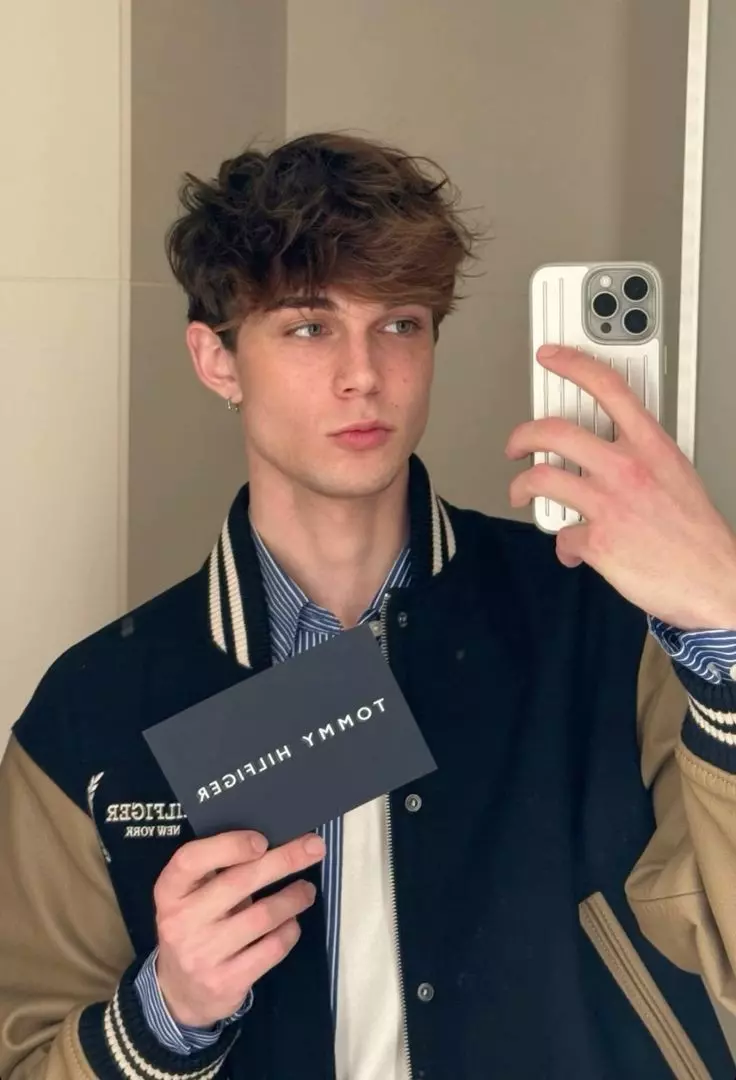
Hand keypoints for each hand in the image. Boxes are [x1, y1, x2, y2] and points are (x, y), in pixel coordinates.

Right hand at [154, 830, 324, 1027]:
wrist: (179, 993)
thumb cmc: (195, 926)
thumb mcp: (192, 896)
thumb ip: (219, 870)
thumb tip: (276, 841)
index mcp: (170, 891)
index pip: (191, 860)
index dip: (229, 845)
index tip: (263, 840)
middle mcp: (181, 921)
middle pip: (238, 883)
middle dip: (283, 861)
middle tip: (314, 847)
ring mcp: (203, 954)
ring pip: (261, 917)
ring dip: (293, 898)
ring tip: (307, 890)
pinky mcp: (226, 982)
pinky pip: (270, 949)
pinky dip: (289, 931)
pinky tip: (292, 923)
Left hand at [505, 344, 735, 629]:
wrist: (713, 581)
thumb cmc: (697, 534)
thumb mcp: (676, 474)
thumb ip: (640, 456)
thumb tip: (611, 454)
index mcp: (650, 446)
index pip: (607, 387)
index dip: (572, 365)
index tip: (551, 358)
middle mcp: (626, 469)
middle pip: (554, 431)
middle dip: (523, 436)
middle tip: (517, 445)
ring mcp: (608, 504)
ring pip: (541, 479)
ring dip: (521, 487)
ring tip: (521, 493)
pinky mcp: (597, 541)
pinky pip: (562, 536)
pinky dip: (564, 545)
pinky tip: (574, 550)